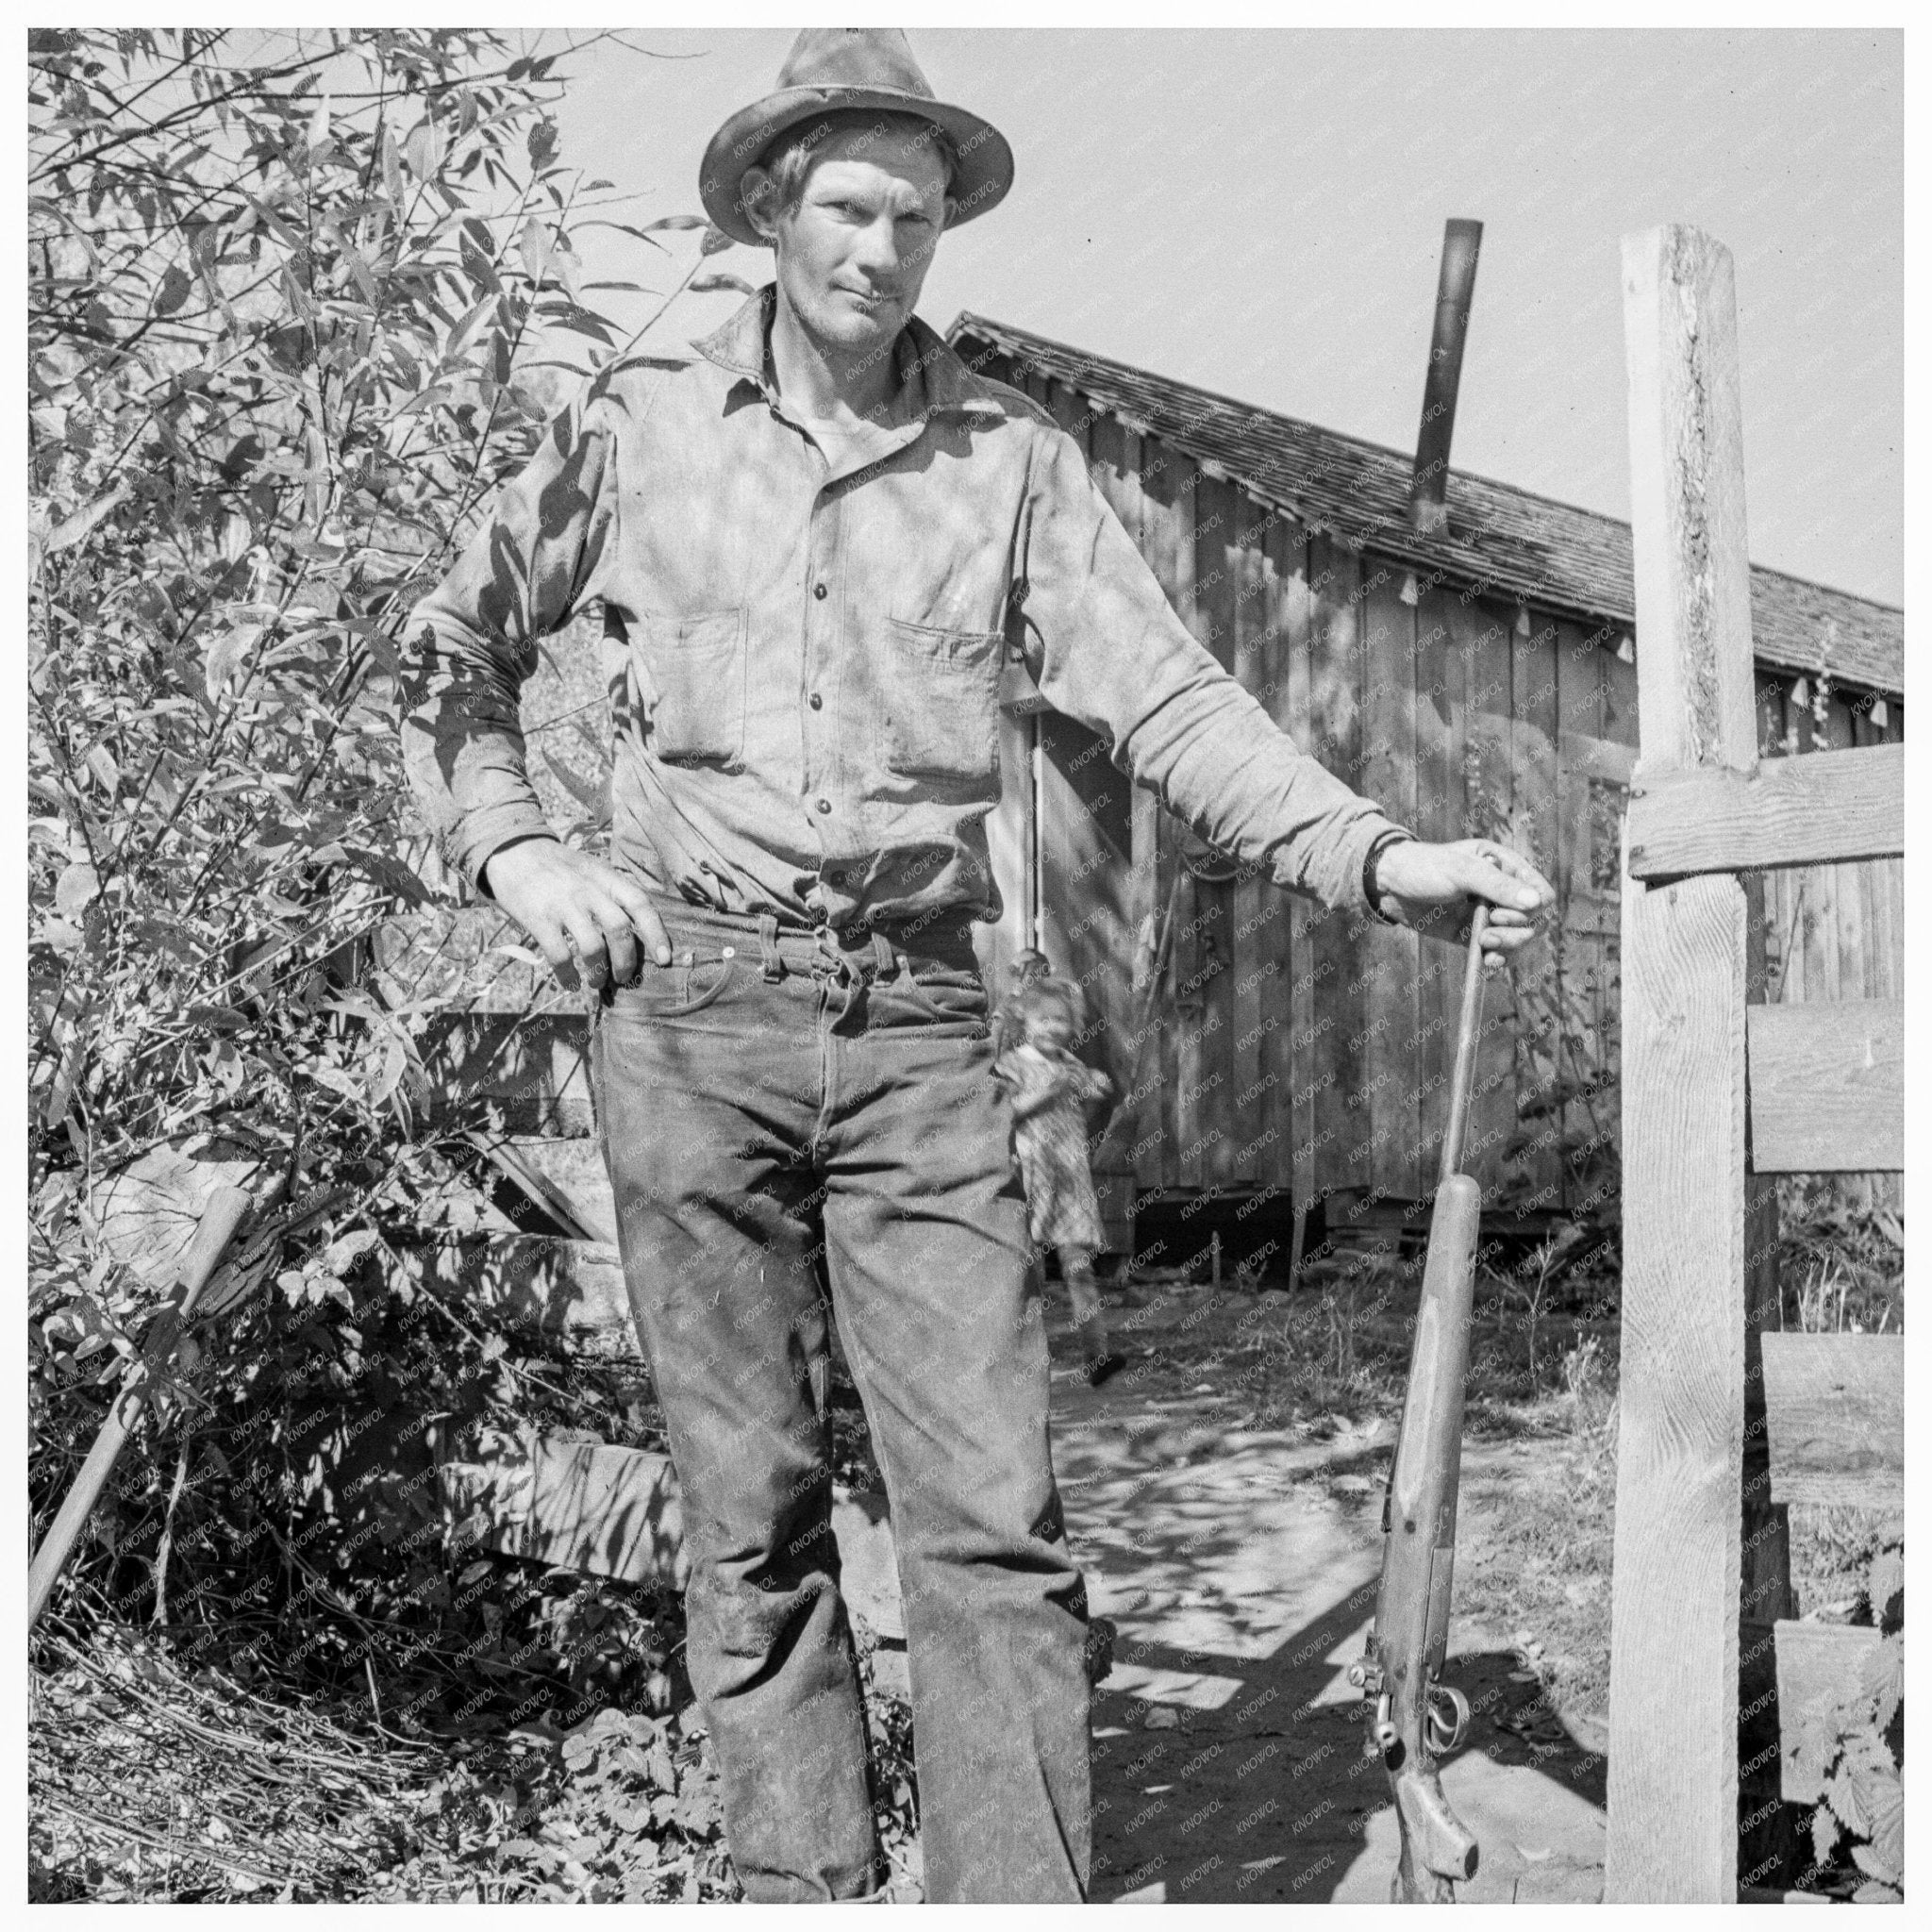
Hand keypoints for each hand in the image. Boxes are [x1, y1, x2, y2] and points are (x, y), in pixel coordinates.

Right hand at [480, 837, 671, 988]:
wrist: (512, 851)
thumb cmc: (558, 866)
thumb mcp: (591, 868)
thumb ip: (611, 892)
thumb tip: (636, 931)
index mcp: (605, 877)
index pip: (641, 904)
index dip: (657, 934)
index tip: (664, 959)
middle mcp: (588, 890)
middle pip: (620, 929)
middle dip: (627, 961)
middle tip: (625, 978)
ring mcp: (563, 904)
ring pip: (593, 947)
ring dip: (599, 973)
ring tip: (597, 983)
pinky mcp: (538, 919)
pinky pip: (560, 956)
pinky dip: (568, 976)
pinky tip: (571, 983)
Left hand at [1371, 837, 1554, 960]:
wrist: (1387, 886)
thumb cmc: (1423, 867)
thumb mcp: (1460, 871)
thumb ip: (1497, 885)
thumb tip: (1537, 902)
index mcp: (1506, 867)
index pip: (1541, 894)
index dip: (1531, 909)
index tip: (1501, 913)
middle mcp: (1502, 892)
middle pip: (1535, 922)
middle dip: (1517, 931)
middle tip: (1488, 931)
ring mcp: (1489, 915)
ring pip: (1519, 940)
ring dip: (1508, 946)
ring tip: (1483, 943)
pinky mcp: (1472, 935)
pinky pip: (1496, 952)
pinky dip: (1497, 960)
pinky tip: (1487, 964)